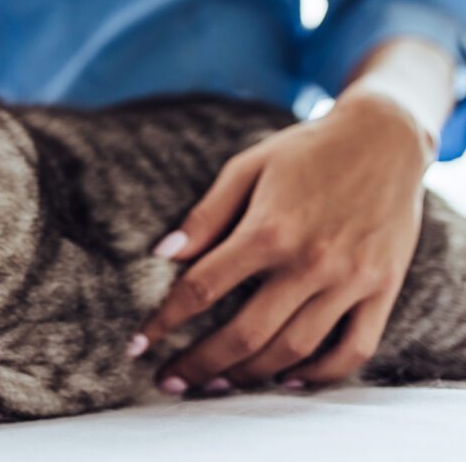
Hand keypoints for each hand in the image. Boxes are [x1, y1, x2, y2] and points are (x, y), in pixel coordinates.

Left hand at [130, 90, 432, 393]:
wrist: (385, 137)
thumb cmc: (305, 151)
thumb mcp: (247, 168)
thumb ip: (205, 215)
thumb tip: (161, 254)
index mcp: (269, 230)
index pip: (202, 289)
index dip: (164, 322)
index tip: (137, 345)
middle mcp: (310, 262)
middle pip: (245, 334)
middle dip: (199, 365)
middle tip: (169, 381)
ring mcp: (351, 280)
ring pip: (293, 350)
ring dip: (248, 376)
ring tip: (214, 386)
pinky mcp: (382, 289)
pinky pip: (353, 349)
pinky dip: (319, 374)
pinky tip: (285, 380)